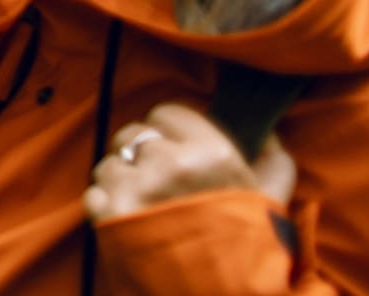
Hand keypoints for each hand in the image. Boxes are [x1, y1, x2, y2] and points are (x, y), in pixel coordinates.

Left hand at [83, 103, 296, 222]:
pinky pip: (94, 194)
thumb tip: (269, 136)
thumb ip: (274, 166)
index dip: (170, 134)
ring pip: (110, 164)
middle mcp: (173, 165)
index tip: (178, 154)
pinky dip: (107, 209)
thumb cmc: (247, 254)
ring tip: (148, 210)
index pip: (167, 113)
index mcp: (214, 154)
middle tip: (160, 185)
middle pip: (133, 134)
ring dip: (122, 183)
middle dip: (141, 156)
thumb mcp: (271, 207)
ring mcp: (138, 189)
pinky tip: (132, 225)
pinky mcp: (110, 215)